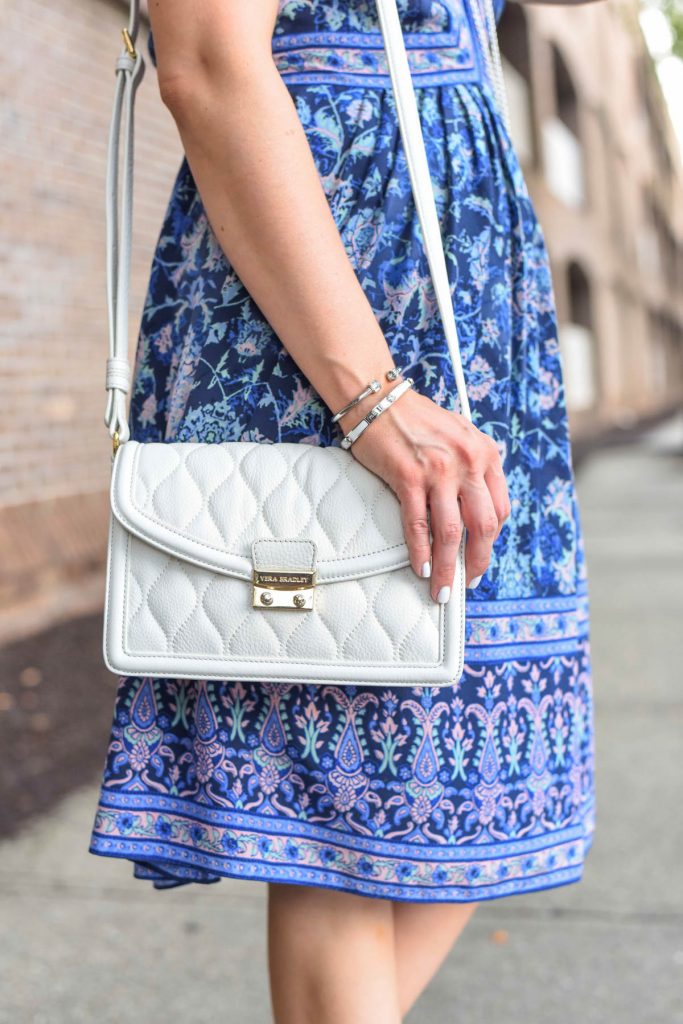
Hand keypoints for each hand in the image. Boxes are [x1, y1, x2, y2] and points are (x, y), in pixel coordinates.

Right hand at [342, 388, 509, 600]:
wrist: (380, 401)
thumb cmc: (417, 421)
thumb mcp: (460, 437)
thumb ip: (473, 468)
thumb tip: (475, 512)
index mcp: (486, 454)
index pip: (501, 509)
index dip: (493, 541)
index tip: (481, 559)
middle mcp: (468, 462)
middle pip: (483, 526)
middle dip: (477, 562)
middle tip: (468, 583)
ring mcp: (439, 470)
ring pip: (451, 532)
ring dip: (449, 568)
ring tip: (442, 590)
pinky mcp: (409, 477)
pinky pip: (418, 524)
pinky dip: (421, 552)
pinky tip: (421, 568)